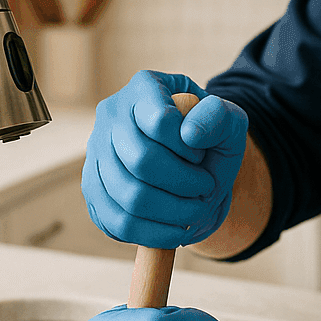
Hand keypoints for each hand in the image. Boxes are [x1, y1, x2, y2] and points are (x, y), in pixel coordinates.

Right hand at [81, 70, 247, 249]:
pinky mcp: (93, 189)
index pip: (159, 121)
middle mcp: (112, 114)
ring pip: (129, 196)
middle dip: (184, 184)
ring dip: (173, 211)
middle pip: (141, 161)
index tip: (201, 155)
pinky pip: (117, 222)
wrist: (192, 164)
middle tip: (205, 188)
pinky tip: (177, 229)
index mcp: (144, 88)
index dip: (188, 148)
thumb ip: (218, 117)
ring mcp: (96, 152)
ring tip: (195, 209)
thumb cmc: (209, 138)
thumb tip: (190, 135)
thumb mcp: (228, 121)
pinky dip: (154, 233)